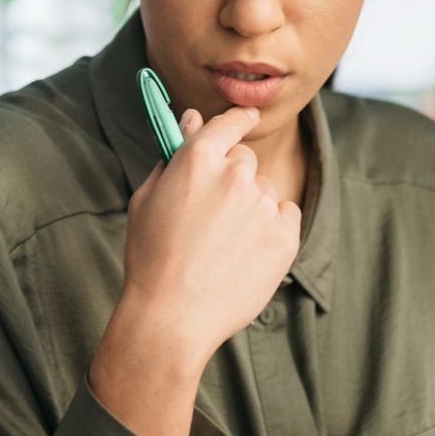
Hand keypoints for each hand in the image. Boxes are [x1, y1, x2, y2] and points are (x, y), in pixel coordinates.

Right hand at [118, 105, 300, 359]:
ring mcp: (264, 204)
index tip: (246, 119)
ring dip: (250, 208)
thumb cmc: (151, 258)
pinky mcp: (285, 235)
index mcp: (199, 158)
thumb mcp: (148, 199)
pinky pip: (286, 217)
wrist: (172, 316)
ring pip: (265, 193)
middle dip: (233, 177)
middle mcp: (236, 174)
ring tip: (222, 247)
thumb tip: (193, 121)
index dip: (238, 119)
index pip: (229, 123)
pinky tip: (244, 255)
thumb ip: (174, 155)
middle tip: (212, 215)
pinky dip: (271, 230)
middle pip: (245, 160)